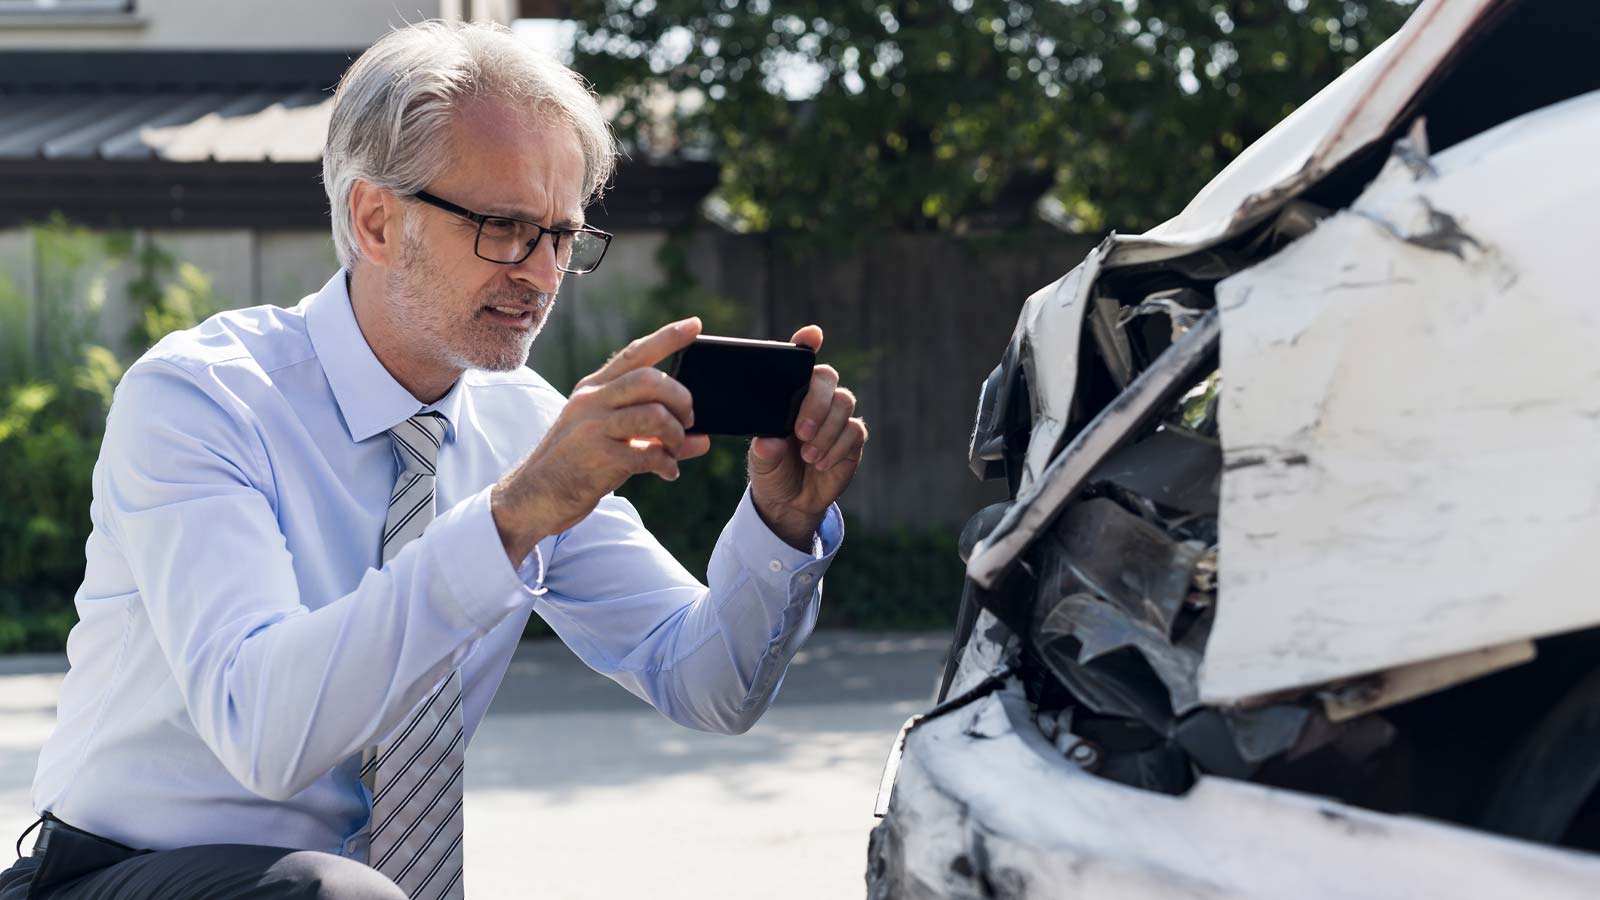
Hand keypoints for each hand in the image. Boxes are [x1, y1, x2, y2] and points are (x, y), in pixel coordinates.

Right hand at [490, 317, 712, 561]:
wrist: (534, 496)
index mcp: (593, 389)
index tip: (695, 324)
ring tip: (673, 450)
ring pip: (654, 414)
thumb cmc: (577, 465)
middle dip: (680, 399)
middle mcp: (591, 401)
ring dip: (675, 435)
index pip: (634, 353)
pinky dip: (667, 464)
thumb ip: (654, 435)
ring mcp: (592, 427)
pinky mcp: (597, 457)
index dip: (667, 338)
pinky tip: (667, 472)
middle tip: (688, 420)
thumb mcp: (610, 439)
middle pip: (650, 379)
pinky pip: (648, 453)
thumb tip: (702, 440)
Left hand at [748, 325, 867, 550]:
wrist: (789, 502)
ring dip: (826, 429)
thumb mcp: (759, 462)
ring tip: (808, 455)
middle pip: (828, 377)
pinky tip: (821, 463)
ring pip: (845, 402)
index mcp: (789, 394)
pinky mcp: (852, 439)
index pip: (800, 361)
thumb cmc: (771, 470)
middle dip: (816, 402)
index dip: (808, 342)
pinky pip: (854, 431)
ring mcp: (836, 417)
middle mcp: (816, 399)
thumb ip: (764, 451)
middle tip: (800, 432)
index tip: (812, 335)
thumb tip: (768, 442)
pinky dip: (837, 448)